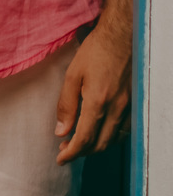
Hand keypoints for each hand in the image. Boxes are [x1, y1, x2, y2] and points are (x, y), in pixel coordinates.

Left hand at [55, 10, 131, 162]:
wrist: (123, 35)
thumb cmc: (96, 51)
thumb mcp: (73, 74)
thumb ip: (66, 105)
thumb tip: (61, 131)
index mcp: (98, 101)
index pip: (84, 138)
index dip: (71, 153)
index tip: (60, 159)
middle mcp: (116, 108)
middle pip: (100, 144)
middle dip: (82, 152)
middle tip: (66, 150)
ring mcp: (129, 107)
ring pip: (113, 139)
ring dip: (96, 146)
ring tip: (79, 143)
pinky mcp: (135, 103)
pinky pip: (124, 130)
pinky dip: (110, 137)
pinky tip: (100, 133)